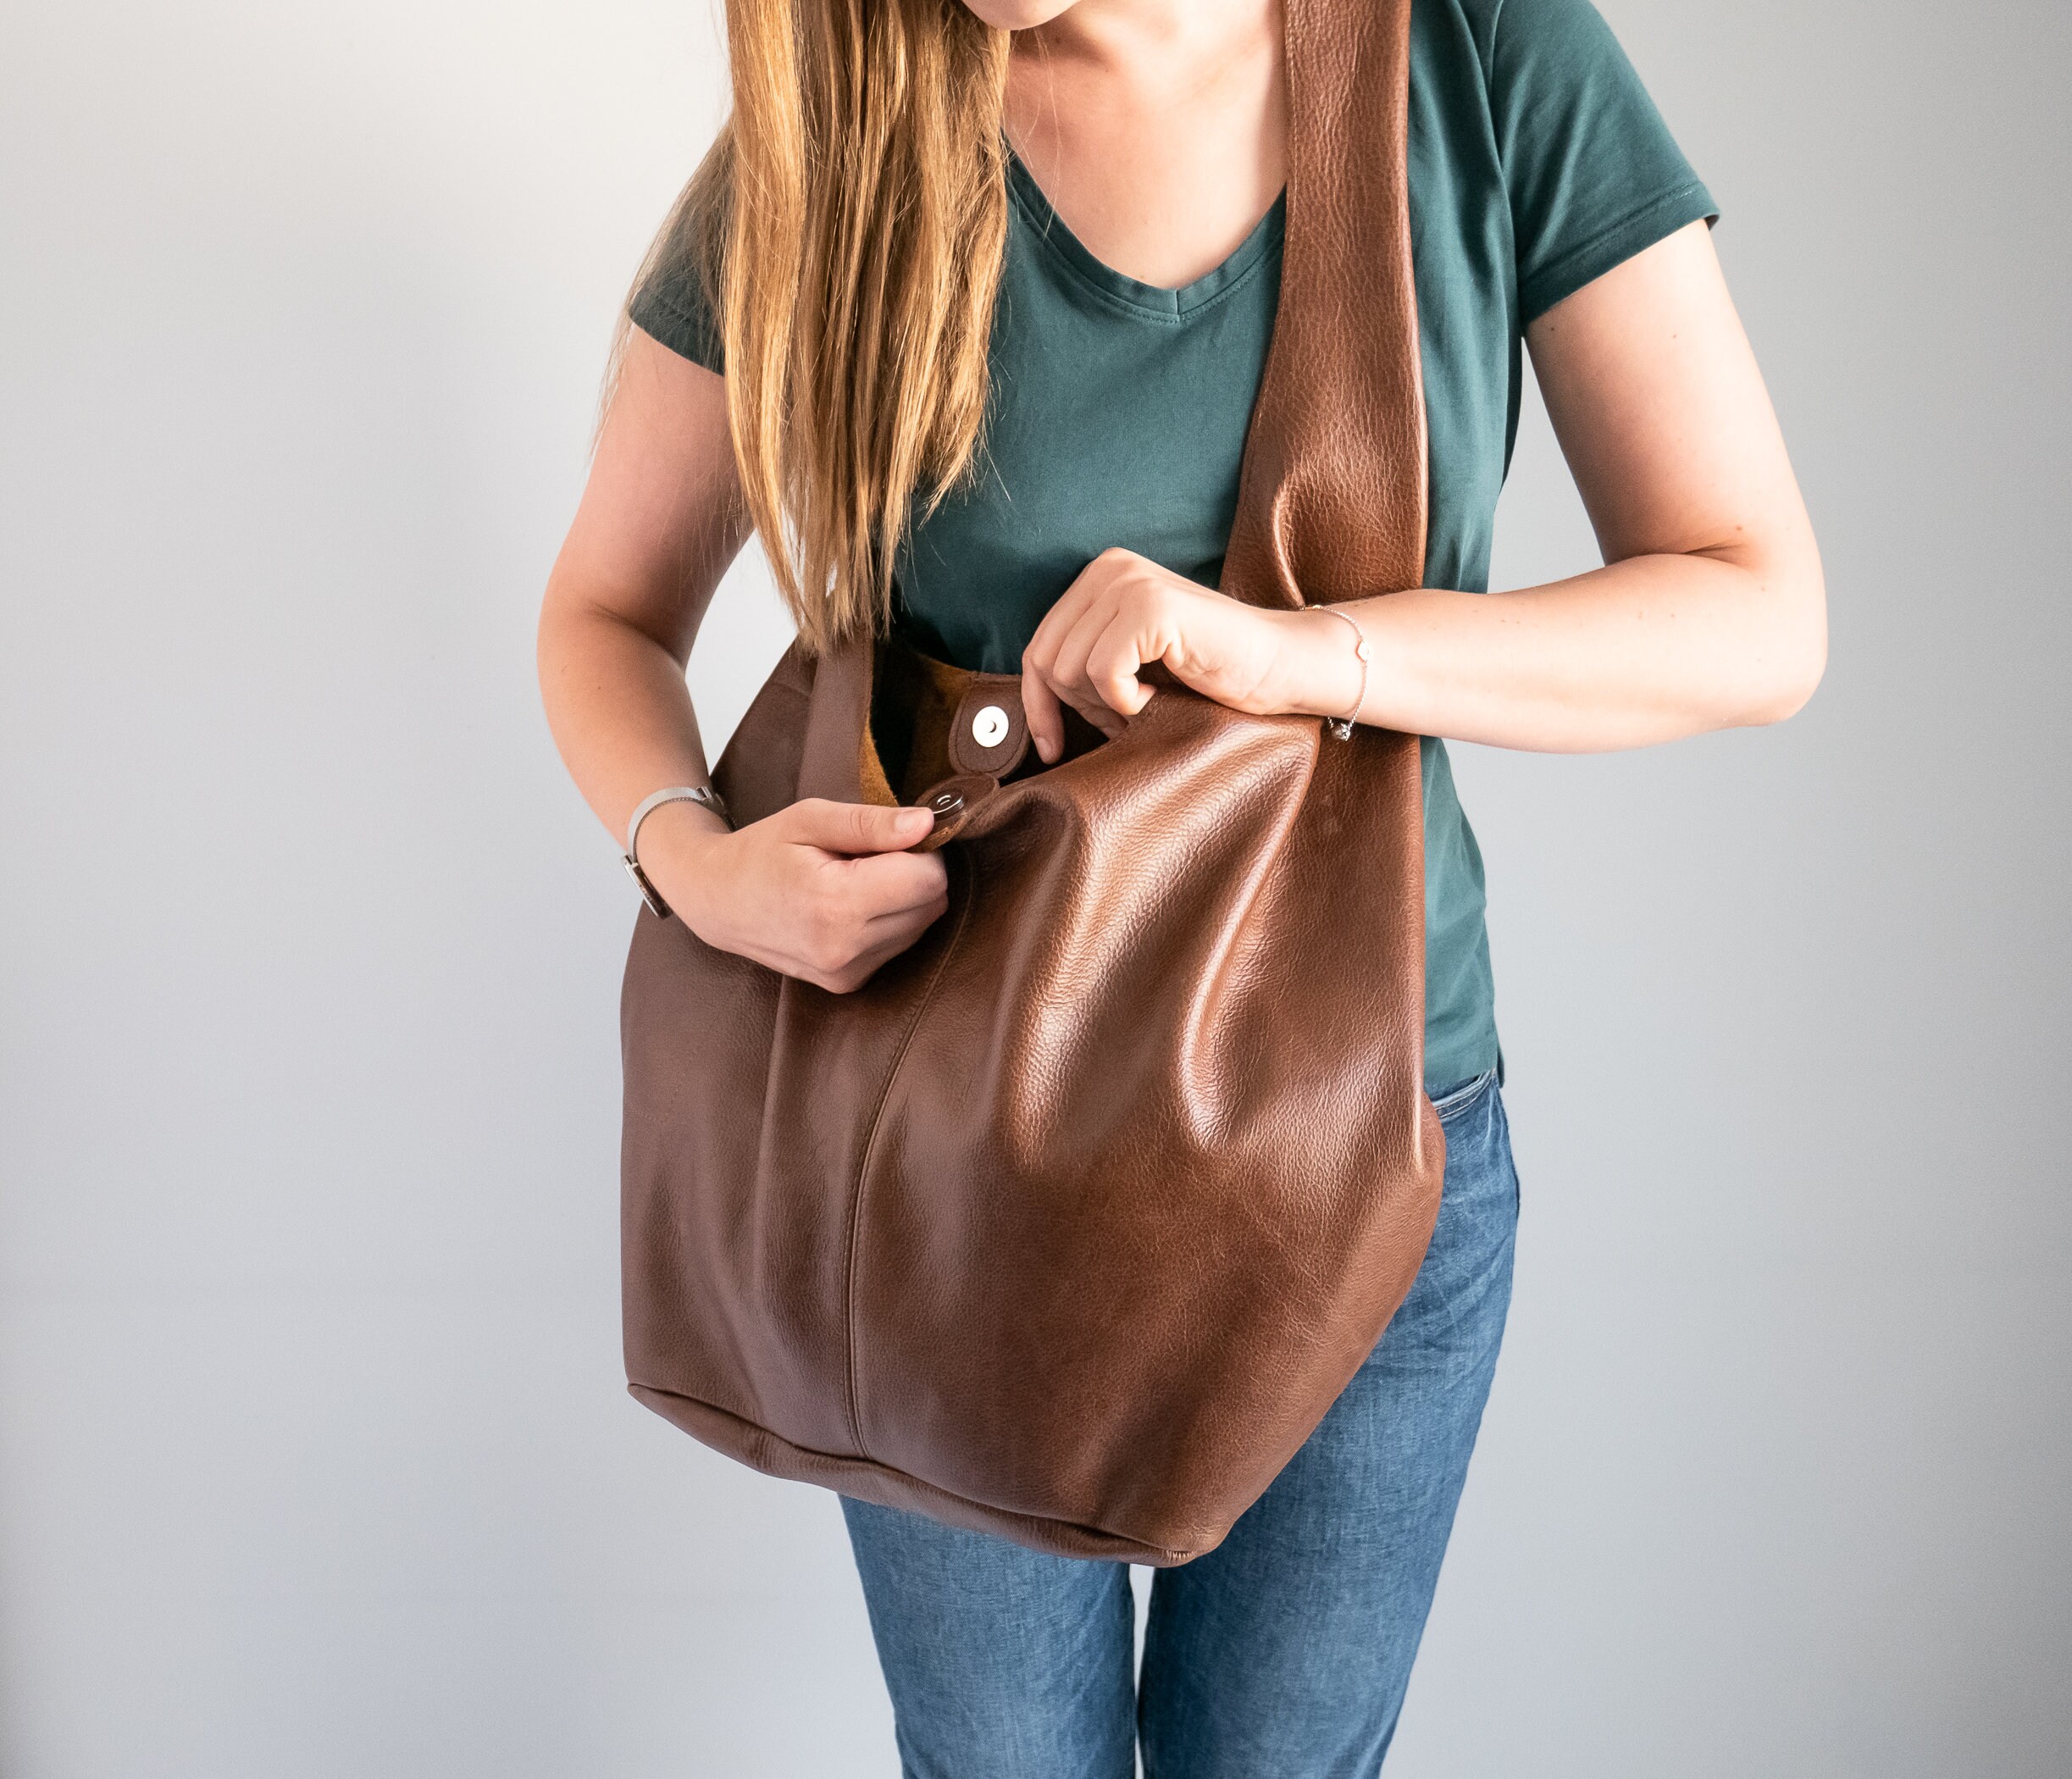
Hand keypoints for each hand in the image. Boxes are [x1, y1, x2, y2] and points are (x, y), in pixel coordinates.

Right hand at [640, 798, 947, 992]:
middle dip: (914, 873)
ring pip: (920, 926)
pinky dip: (888, 922)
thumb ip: (872, 823)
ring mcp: (846, 973)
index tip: (890, 837)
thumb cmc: (762, 852)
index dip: (921, 850)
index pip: (929, 878)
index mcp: (836, 903)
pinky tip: (850, 907)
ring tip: (853, 881)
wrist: (716, 902)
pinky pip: (899, 946)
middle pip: (931, 904)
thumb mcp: (810, 819)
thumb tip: (928, 825)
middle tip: (867, 857)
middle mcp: (844, 948)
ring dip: (903, 899)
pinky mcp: (848, 984)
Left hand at [1019, 548, 1365, 761]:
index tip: (1052, 748)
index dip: (1039, 706)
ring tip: (1149, 701)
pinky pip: (1103, 672)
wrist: (1279, 667)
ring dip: (1107, 705)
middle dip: (1081, 708)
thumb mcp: (1131, 666)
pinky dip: (1126, 700)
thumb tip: (1028, 710)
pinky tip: (1159, 695)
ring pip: (1071, 670)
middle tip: (1127, 717)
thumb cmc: (1208, 676)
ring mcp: (1129, 582)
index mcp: (1099, 576)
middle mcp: (1109, 568)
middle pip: (1048, 661)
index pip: (1038, 647)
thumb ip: (1083, 667)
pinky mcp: (1150, 607)